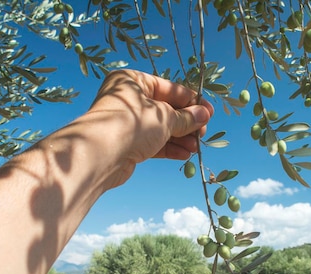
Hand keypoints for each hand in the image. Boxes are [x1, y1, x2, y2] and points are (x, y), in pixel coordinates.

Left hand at [84, 69, 213, 165]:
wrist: (100, 155)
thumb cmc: (132, 124)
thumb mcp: (165, 117)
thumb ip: (187, 117)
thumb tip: (204, 115)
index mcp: (133, 81)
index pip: (169, 89)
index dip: (192, 101)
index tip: (210, 112)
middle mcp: (128, 99)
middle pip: (166, 109)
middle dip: (187, 123)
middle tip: (204, 133)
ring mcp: (127, 123)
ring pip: (161, 129)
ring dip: (181, 138)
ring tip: (196, 147)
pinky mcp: (127, 144)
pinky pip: (153, 143)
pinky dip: (169, 148)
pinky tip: (185, 154)